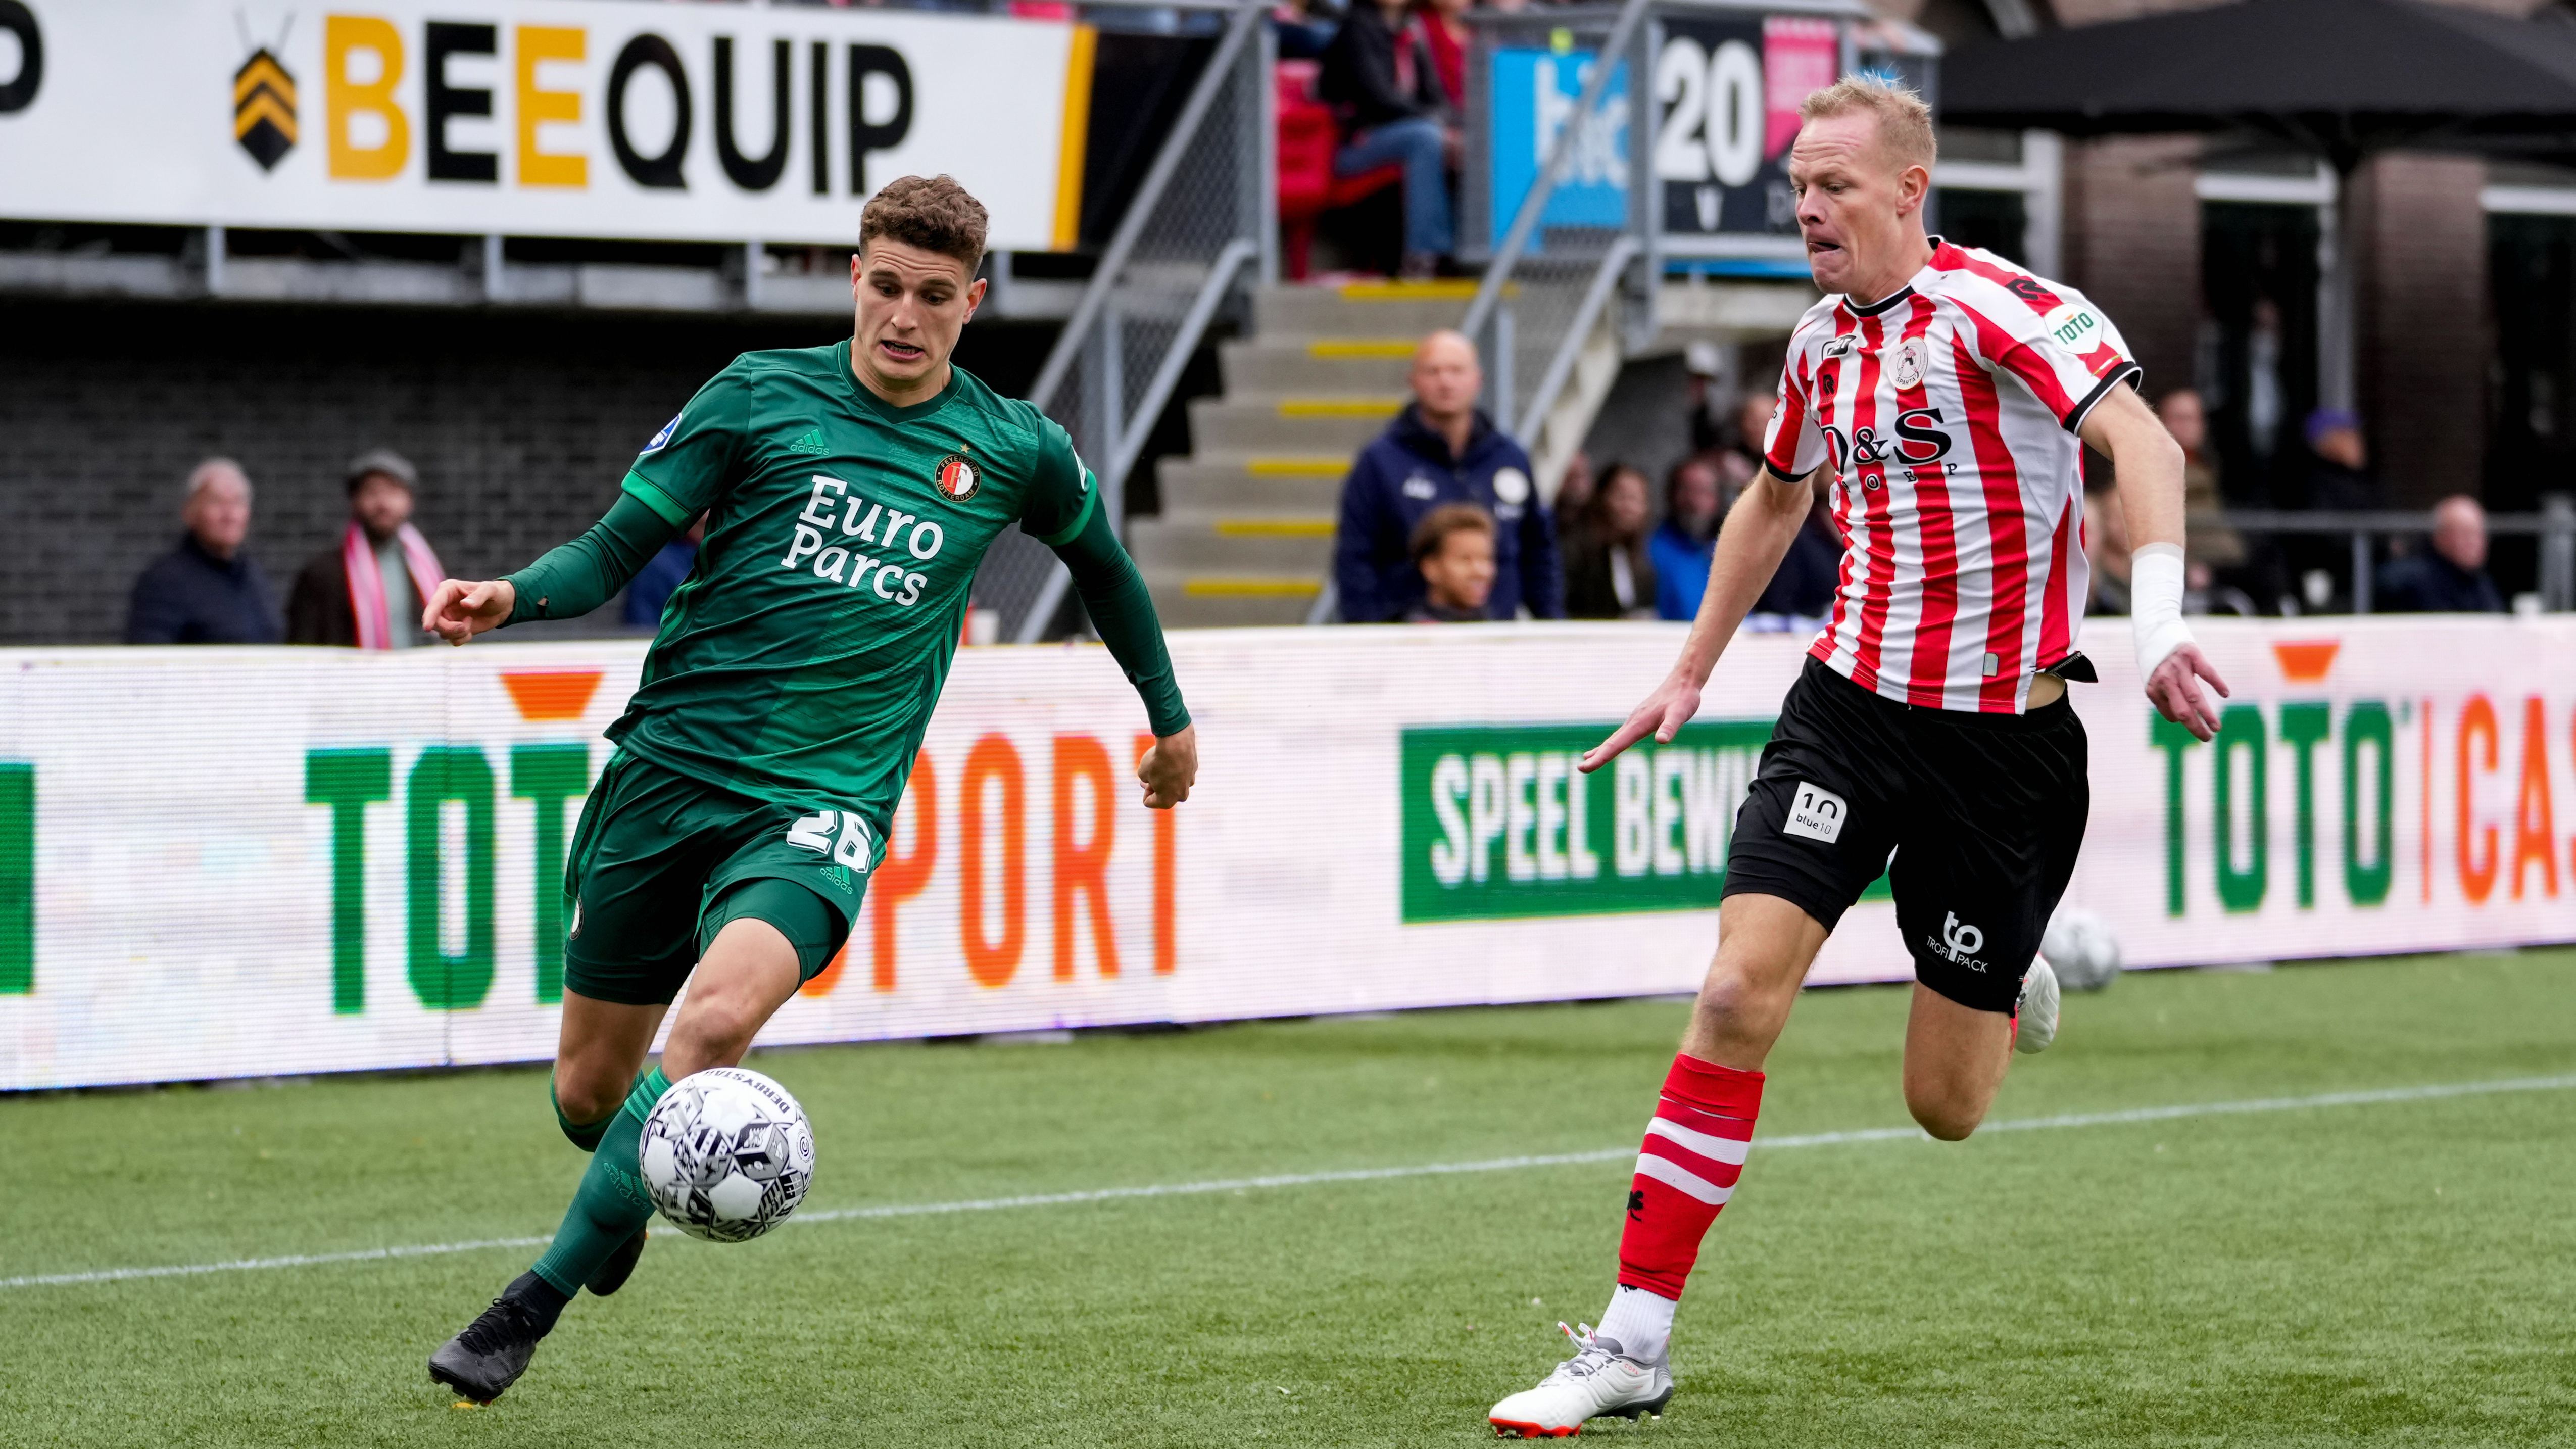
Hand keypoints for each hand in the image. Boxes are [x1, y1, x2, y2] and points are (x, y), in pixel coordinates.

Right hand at [423, 579, 515, 646]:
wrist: (503, 606)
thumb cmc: (495, 593)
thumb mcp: (490, 590)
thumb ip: (479, 596)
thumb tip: (465, 605)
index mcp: (447, 590)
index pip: (434, 604)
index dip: (430, 616)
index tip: (428, 627)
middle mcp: (444, 604)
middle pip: (435, 622)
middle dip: (448, 628)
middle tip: (465, 627)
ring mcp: (448, 617)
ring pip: (442, 633)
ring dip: (457, 633)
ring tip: (470, 622)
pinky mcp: (454, 628)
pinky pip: (452, 640)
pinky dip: (462, 638)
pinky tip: (471, 630)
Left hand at [1137, 724, 1196, 809]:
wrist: (1176, 743)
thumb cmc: (1157, 760)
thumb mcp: (1142, 772)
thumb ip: (1146, 779)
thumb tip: (1153, 777)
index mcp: (1166, 801)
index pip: (1149, 802)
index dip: (1144, 791)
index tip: (1145, 780)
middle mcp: (1181, 796)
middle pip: (1165, 795)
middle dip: (1156, 786)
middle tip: (1150, 773)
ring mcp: (1189, 783)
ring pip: (1175, 783)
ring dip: (1167, 777)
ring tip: (1161, 764)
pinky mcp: (1194, 770)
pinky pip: (1182, 772)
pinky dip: (1176, 767)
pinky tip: (1171, 757)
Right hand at [1580, 671, 1702, 772]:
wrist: (1683, 681)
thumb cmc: (1683, 699)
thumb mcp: (1680, 714)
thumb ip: (1670, 727)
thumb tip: (1661, 741)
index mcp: (1638, 724)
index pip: (1615, 745)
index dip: (1600, 758)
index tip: (1584, 768)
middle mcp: (1632, 722)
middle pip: (1611, 743)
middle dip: (1596, 757)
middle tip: (1580, 769)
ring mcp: (1635, 720)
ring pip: (1614, 738)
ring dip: (1601, 750)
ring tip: (1586, 759)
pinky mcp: (1639, 719)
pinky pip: (1621, 734)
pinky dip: (1611, 743)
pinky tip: (1609, 746)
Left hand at [2147, 643, 2228, 740]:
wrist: (2155, 630)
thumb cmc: (2156, 660)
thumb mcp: (2152, 680)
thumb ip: (2164, 697)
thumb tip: (2179, 719)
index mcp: (2153, 689)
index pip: (2170, 714)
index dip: (2183, 721)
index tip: (2193, 722)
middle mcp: (2164, 680)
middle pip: (2183, 711)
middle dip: (2196, 728)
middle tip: (2207, 738)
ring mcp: (2178, 667)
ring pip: (2195, 697)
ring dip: (2207, 715)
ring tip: (2216, 727)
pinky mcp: (2191, 654)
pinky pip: (2207, 672)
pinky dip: (2217, 683)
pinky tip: (2225, 694)